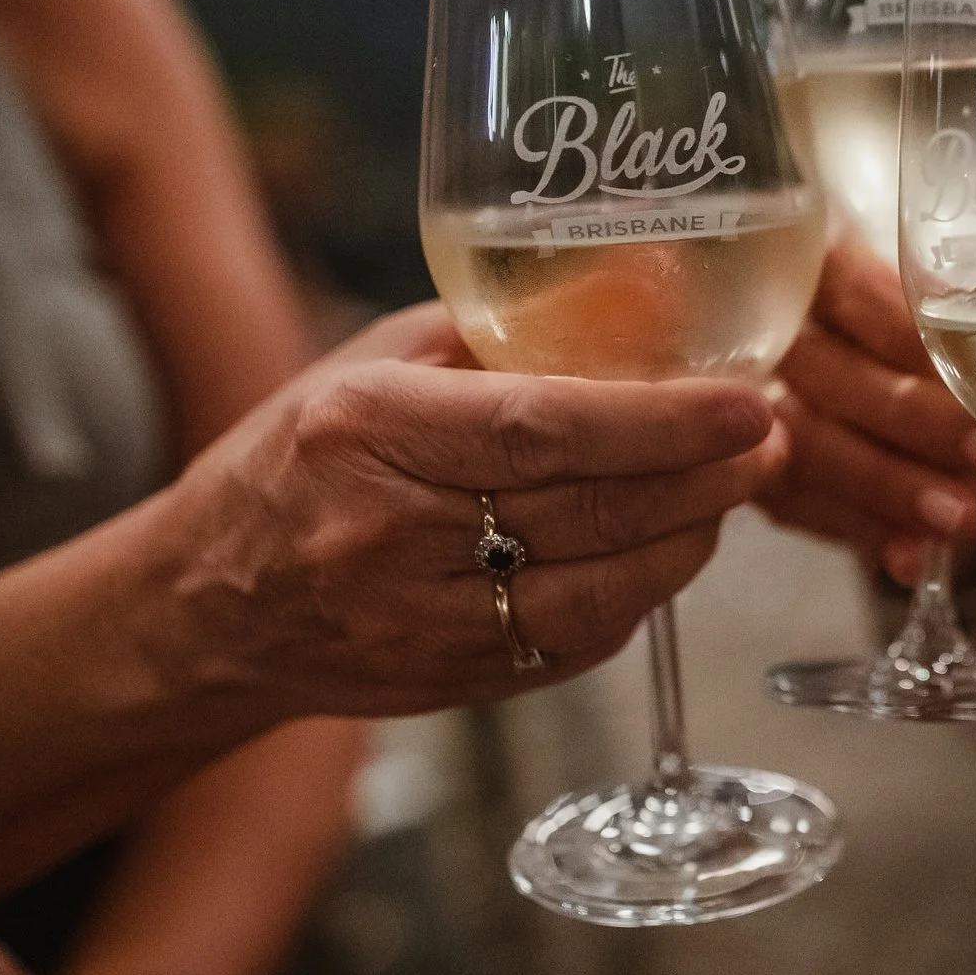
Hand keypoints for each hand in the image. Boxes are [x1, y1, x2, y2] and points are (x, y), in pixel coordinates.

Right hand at [148, 302, 787, 719]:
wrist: (206, 605)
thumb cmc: (299, 457)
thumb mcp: (379, 361)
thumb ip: (504, 332)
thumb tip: (646, 290)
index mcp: (367, 428)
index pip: (543, 428)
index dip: (662, 421)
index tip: (746, 400)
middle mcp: (388, 532)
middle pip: (589, 512)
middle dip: (706, 477)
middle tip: (770, 439)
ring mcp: (419, 620)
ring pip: (601, 592)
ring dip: (691, 540)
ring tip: (735, 488)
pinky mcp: (453, 684)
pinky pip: (580, 642)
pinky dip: (642, 592)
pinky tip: (667, 547)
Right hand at [759, 240, 975, 580]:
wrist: (820, 324)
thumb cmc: (898, 295)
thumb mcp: (922, 270)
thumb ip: (958, 296)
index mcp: (810, 255)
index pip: (860, 297)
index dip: (919, 345)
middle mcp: (764, 322)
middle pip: (833, 377)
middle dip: (916, 427)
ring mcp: (743, 396)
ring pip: (807, 446)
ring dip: (887, 491)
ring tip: (959, 525)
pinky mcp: (746, 459)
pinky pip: (792, 501)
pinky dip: (854, 531)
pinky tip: (905, 559)